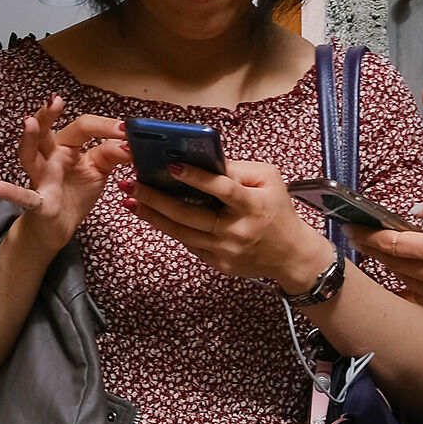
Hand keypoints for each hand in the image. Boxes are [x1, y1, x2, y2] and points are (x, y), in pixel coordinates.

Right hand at [0, 97, 129, 251]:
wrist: (57, 228)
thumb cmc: (75, 193)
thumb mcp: (98, 170)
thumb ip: (112, 154)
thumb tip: (129, 142)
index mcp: (67, 147)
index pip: (82, 128)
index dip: (104, 126)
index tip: (125, 129)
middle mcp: (50, 158)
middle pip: (45, 133)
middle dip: (48, 115)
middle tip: (55, 101)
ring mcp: (41, 179)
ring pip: (29, 155)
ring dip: (29, 139)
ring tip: (28, 122)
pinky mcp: (37, 202)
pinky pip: (23, 197)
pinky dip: (10, 192)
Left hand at [121, 158, 336, 291]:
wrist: (291, 255)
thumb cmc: (279, 211)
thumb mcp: (270, 181)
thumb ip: (239, 170)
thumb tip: (203, 161)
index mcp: (253, 206)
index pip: (222, 189)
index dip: (197, 177)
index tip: (172, 165)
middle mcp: (237, 230)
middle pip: (190, 215)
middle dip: (157, 198)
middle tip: (133, 184)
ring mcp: (225, 250)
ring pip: (181, 232)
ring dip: (153, 215)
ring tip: (131, 200)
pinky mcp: (217, 263)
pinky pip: (189, 244)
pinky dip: (170, 228)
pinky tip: (154, 216)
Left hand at [353, 188, 422, 317]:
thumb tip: (415, 212)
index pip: (394, 243)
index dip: (369, 235)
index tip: (353, 227)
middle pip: (392, 263)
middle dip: (372, 248)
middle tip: (357, 235)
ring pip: (403, 280)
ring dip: (389, 265)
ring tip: (380, 250)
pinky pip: (418, 296)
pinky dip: (406, 283)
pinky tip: (401, 273)